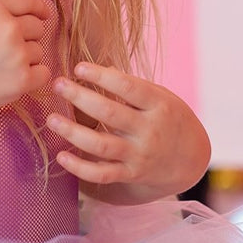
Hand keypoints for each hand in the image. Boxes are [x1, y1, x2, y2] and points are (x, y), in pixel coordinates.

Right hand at [0, 0, 52, 123]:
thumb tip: (27, 14)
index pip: (28, 1)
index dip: (39, 8)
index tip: (44, 14)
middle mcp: (8, 28)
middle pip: (37, 27)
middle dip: (27, 37)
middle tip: (7, 50)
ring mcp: (17, 54)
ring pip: (38, 51)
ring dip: (26, 59)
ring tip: (0, 68)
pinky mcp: (22, 80)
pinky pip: (43, 73)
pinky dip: (32, 77)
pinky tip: (12, 79)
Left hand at [45, 63, 209, 198]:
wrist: (191, 159)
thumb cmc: (171, 118)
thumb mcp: (162, 96)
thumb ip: (134, 86)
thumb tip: (103, 68)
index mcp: (159, 105)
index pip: (128, 87)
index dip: (101, 76)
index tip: (78, 68)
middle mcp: (149, 131)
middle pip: (109, 114)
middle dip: (79, 97)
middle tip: (57, 85)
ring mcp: (139, 155)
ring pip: (100, 145)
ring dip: (72, 132)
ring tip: (51, 119)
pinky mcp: (131, 174)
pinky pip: (102, 175)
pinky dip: (79, 168)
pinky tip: (61, 156)